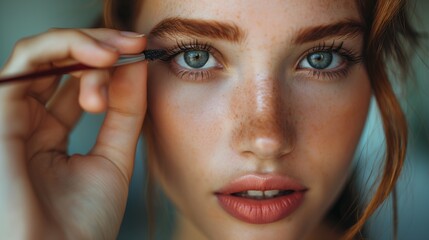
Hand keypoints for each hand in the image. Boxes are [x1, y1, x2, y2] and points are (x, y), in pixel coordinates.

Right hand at [0, 28, 146, 238]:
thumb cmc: (82, 222)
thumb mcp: (114, 158)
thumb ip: (125, 112)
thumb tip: (136, 64)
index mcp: (48, 133)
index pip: (75, 81)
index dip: (110, 64)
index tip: (144, 57)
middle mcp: (26, 120)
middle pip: (59, 62)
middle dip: (100, 46)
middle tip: (135, 45)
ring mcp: (11, 116)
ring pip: (41, 54)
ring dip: (85, 44)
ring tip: (117, 54)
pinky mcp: (0, 114)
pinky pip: (24, 63)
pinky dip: (63, 49)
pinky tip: (101, 60)